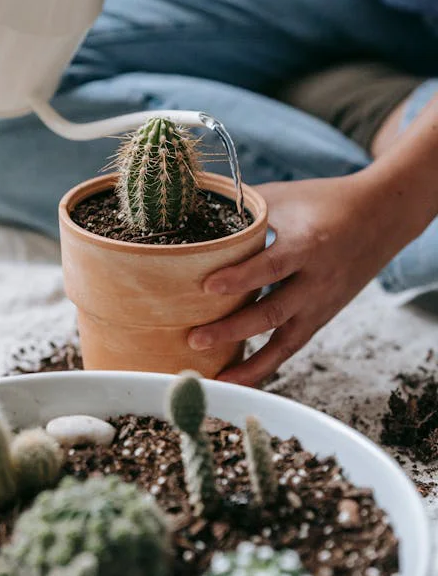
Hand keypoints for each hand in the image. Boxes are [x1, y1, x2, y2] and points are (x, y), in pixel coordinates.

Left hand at [188, 173, 413, 384]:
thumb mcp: (285, 197)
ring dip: (247, 362)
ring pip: (283, 342)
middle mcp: (315, 281)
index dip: (239, 278)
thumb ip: (244, 209)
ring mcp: (320, 304)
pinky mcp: (320, 318)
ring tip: (213, 376)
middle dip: (231, 329)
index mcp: (306, 246)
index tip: (206, 286)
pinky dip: (264, 366)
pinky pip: (290, 348)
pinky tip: (236, 378)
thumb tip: (196, 209)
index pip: (270, 266)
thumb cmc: (326, 202)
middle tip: (194, 338)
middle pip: (272, 312)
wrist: (382, 216)